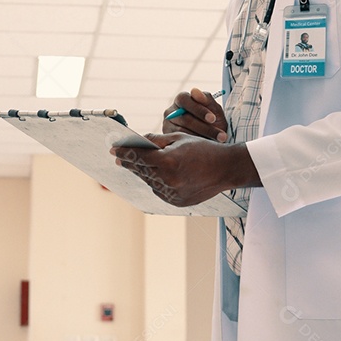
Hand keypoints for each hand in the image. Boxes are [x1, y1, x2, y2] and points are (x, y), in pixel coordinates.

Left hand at [110, 133, 259, 206]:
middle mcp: (168, 180)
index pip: (139, 156)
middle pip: (141, 170)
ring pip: (149, 181)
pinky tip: (154, 174)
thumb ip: (157, 140)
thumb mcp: (180, 139)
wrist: (226, 169)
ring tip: (134, 164)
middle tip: (118, 157)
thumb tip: (140, 140)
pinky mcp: (176, 202)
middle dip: (129, 162)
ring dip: (142, 172)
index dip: (124, 151)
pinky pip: (159, 190)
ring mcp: (172, 193)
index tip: (113, 149)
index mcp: (168, 161)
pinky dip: (155, 182)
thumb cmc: (204, 149)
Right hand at [162, 88, 227, 141]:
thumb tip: (195, 91)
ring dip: (202, 137)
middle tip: (220, 134)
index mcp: (181, 99)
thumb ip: (206, 99)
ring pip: (183, 132)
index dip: (198, 109)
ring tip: (218, 141)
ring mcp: (167, 125)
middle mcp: (171, 111)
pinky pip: (181, 141)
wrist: (211, 137)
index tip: (212, 118)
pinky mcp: (168, 138)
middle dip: (205, 127)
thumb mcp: (214, 109)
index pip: (184, 99)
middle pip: (185, 118)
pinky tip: (206, 146)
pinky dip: (195, 144)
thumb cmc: (212, 120)